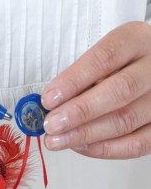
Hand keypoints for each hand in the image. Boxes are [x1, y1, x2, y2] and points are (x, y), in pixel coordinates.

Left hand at [41, 21, 150, 158]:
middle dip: (79, 111)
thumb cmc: (117, 65)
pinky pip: (138, 143)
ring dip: (86, 134)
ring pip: (127, 119)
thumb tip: (50, 104)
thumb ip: (80, 76)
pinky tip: (80, 146)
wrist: (149, 71)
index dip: (73, 80)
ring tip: (57, 140)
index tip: (48, 99)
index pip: (104, 58)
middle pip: (119, 90)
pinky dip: (105, 148)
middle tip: (52, 124)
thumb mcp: (101, 57)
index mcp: (136, 40)